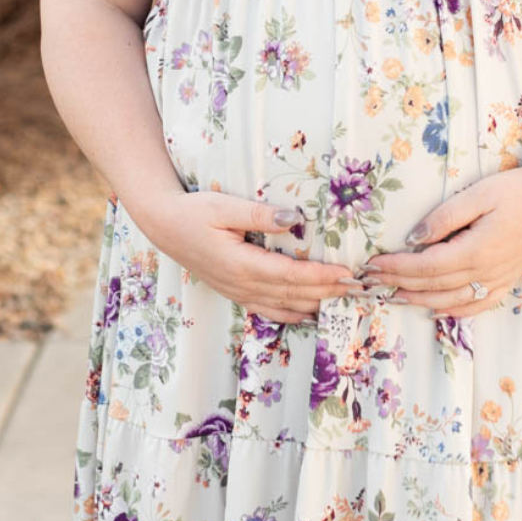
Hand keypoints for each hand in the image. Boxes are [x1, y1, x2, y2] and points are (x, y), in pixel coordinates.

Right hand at [139, 188, 363, 322]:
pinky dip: (292, 314)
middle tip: (358, 287)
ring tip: (343, 299)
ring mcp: (238, 292)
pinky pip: (268, 310)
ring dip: (315, 304)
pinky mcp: (235, 293)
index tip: (347, 272)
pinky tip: (309, 313)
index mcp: (241, 264)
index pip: (291, 275)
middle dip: (327, 292)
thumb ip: (258, 215)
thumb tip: (294, 219)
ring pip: (284, 305)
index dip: (321, 276)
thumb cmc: (193, 212)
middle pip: (293, 294)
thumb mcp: (224, 206)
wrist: (163, 226)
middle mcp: (242, 284)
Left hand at [360, 160, 521, 317]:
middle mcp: (485, 272)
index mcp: (475, 250)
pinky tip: (435, 309)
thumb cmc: (515, 190)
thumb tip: (413, 238)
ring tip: (393, 296)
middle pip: (432, 285)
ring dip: (419, 300)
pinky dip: (453, 311)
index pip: (425, 266)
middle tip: (372, 281)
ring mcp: (497, 280)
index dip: (396, 268)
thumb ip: (444, 217)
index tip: (372, 264)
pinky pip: (476, 306)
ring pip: (451, 300)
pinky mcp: (506, 281)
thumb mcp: (477, 194)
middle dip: (398, 283)